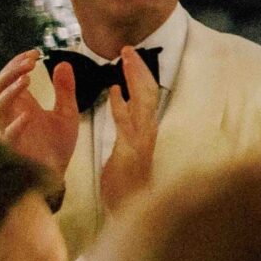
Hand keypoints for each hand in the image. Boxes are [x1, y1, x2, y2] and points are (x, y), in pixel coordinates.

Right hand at [0, 52, 80, 177]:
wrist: (57, 173)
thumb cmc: (57, 145)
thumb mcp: (66, 112)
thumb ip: (64, 89)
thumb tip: (62, 63)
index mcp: (23, 104)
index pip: (12, 78)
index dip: (18, 63)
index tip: (36, 53)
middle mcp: (12, 114)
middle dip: (11, 71)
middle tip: (30, 61)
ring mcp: (10, 130)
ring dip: (9, 93)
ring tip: (26, 80)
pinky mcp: (14, 148)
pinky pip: (6, 137)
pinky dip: (14, 126)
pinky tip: (27, 117)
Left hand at [97, 48, 160, 211]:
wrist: (130, 212)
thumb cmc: (126, 185)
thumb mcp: (123, 148)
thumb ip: (123, 122)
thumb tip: (118, 99)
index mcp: (143, 129)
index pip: (145, 95)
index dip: (138, 74)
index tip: (129, 56)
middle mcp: (147, 130)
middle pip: (147, 92)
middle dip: (138, 69)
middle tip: (128, 48)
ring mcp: (141, 139)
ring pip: (142, 102)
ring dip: (134, 78)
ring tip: (126, 58)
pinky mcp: (131, 150)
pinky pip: (127, 123)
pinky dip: (120, 106)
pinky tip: (113, 91)